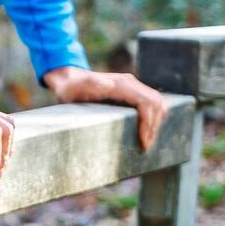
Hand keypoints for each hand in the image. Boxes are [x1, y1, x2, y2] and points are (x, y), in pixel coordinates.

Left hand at [43, 66, 168, 150]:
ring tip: (146, 140)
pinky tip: (146, 130)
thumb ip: (92, 83)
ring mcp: (131, 86)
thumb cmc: (71, 87)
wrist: (68, 80)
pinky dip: (153, 117)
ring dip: (156, 122)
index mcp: (121, 84)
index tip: (143, 142)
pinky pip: (150, 103)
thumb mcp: (77, 87)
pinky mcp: (131, 91)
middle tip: (145, 145)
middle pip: (156, 103)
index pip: (146, 103)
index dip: (148, 123)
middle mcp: (129, 82)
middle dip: (154, 126)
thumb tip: (110, 84)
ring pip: (157, 103)